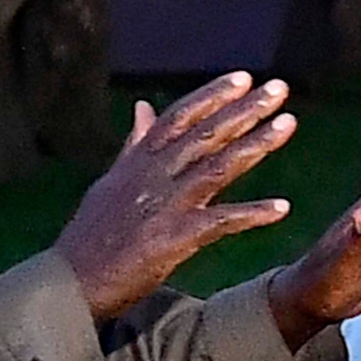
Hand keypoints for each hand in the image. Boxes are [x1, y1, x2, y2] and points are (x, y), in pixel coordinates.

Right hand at [53, 73, 297, 319]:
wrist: (71, 282)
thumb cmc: (91, 236)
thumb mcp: (111, 182)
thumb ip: (134, 144)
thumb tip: (143, 107)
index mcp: (139, 161)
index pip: (180, 117)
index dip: (213, 95)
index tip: (244, 78)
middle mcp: (154, 175)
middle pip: (207, 133)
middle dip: (245, 109)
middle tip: (280, 88)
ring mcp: (166, 205)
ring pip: (219, 166)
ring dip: (257, 144)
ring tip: (289, 124)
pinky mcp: (176, 238)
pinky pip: (222, 222)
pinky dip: (253, 214)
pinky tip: (282, 207)